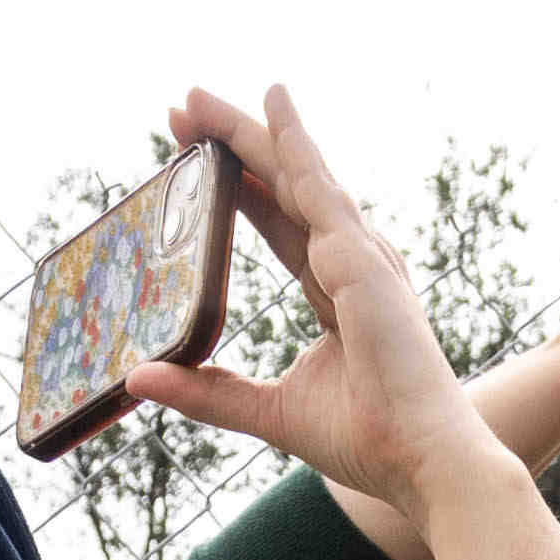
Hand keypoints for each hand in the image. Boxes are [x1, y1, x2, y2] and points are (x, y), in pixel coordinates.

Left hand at [120, 86, 515, 526]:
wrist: (420, 460)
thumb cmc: (368, 440)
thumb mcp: (268, 411)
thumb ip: (207, 393)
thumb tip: (139, 378)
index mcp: (334, 289)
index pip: (274, 220)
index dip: (232, 185)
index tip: (188, 152)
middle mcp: (349, 260)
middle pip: (278, 185)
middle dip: (228, 143)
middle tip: (178, 106)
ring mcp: (358, 255)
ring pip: (291, 174)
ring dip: (245, 131)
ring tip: (195, 98)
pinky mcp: (360, 259)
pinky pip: (317, 187)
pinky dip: (294, 142)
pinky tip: (270, 103)